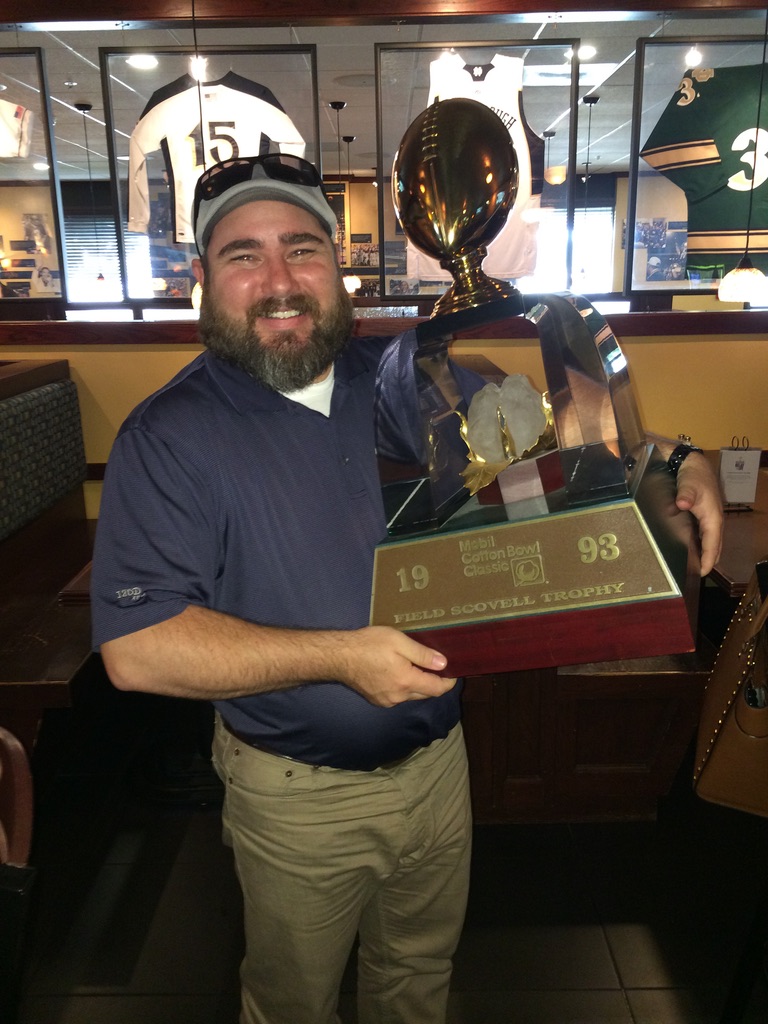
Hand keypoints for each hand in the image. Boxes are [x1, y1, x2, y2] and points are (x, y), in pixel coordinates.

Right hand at [336, 626, 457, 707]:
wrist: (338, 656)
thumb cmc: (368, 644)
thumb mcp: (398, 642)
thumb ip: (422, 654)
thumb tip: (444, 664)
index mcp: (406, 682)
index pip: (437, 689)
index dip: (449, 681)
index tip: (453, 671)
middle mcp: (398, 697)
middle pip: (425, 693)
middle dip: (433, 682)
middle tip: (434, 664)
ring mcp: (386, 701)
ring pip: (410, 695)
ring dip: (417, 684)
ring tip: (414, 665)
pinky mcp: (376, 700)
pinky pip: (397, 695)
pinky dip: (403, 686)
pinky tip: (396, 672)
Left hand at [674, 452, 723, 575]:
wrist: (694, 465)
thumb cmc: (694, 477)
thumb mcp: (689, 484)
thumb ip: (685, 495)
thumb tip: (682, 504)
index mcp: (713, 519)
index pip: (712, 545)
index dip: (707, 561)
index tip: (700, 574)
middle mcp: (714, 522)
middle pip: (713, 548)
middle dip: (706, 562)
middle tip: (691, 576)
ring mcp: (709, 521)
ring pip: (709, 543)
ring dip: (703, 556)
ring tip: (689, 569)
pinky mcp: (703, 518)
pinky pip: (704, 537)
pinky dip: (699, 547)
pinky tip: (687, 552)